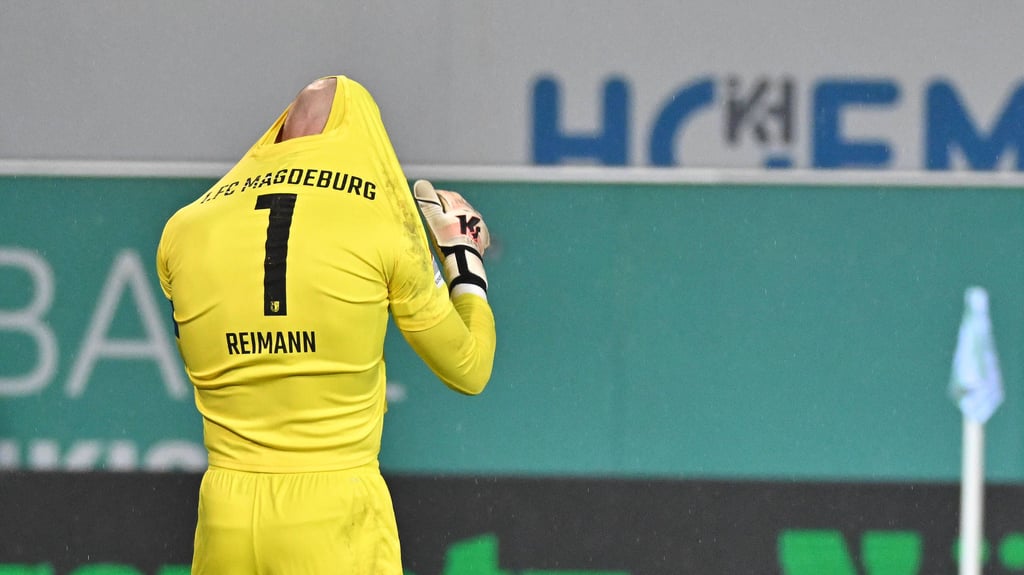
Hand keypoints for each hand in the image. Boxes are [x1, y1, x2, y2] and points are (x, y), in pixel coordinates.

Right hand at [413, 179, 489, 297]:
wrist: (465, 260)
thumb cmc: (448, 241)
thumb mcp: (435, 220)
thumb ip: (428, 202)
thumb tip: (421, 183)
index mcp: (459, 207)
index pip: (447, 195)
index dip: (436, 195)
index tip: (429, 199)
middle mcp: (471, 213)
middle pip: (459, 204)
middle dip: (449, 204)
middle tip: (439, 208)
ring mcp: (478, 225)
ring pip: (468, 215)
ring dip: (459, 216)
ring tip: (451, 221)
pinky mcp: (482, 237)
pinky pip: (476, 229)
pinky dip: (469, 228)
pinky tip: (466, 232)